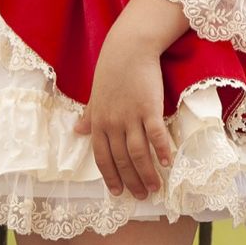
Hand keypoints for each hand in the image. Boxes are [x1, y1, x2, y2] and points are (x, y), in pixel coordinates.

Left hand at [73, 25, 174, 199]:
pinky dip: (162, 150)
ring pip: (138, 153)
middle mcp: (113, 123)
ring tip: (156, 187)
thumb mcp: (95, 95)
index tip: (118, 193)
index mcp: (98, 122)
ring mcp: (131, 116)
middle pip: (121, 160)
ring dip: (147, 173)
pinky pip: (155, 134)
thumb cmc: (112, 70)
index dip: (110, 177)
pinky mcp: (149, 108)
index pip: (102, 157)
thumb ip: (89, 116)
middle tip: (142, 196)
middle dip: (131, 181)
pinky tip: (168, 163)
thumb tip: (77, 131)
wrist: (128, 48)